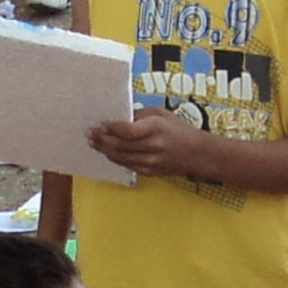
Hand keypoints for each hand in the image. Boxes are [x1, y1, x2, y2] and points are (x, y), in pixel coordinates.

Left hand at [85, 108, 215, 178]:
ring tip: (93, 143)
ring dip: (104, 150)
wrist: (198, 154)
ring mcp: (151, 162)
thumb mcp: (162, 114)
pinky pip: (126, 165)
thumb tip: (119, 117)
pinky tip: (107, 152)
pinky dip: (114, 158)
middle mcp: (153, 146)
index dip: (110, 128)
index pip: (127, 130)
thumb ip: (140, 116)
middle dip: (102, 140)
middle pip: (119, 145)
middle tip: (89, 134)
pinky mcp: (150, 172)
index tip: (100, 124)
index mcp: (156, 128)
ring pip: (120, 158)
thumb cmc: (179, 130)